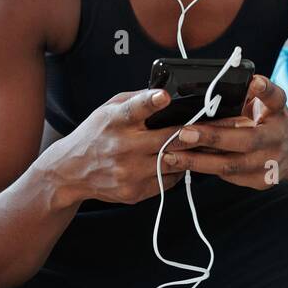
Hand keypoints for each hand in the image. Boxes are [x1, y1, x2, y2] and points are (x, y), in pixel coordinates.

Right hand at [55, 88, 206, 205]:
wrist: (70, 171)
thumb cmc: (96, 134)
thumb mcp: (108, 109)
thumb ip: (136, 100)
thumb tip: (167, 94)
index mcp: (115, 121)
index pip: (134, 109)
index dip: (150, 102)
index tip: (164, 97)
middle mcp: (122, 148)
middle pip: (167, 140)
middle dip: (194, 132)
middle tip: (217, 124)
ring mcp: (129, 173)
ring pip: (174, 162)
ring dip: (190, 153)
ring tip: (204, 144)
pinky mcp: (134, 193)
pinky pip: (169, 181)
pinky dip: (177, 170)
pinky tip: (179, 161)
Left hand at [159, 75, 287, 189]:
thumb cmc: (271, 121)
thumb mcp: (265, 104)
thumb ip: (247, 94)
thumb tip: (211, 87)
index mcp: (278, 111)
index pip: (275, 97)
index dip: (264, 89)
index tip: (254, 81)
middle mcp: (277, 137)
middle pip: (245, 139)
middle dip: (212, 137)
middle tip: (183, 133)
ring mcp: (272, 163)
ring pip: (231, 165)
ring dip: (199, 161)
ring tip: (171, 155)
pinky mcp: (263, 181)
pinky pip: (229, 176)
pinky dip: (205, 170)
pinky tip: (184, 164)